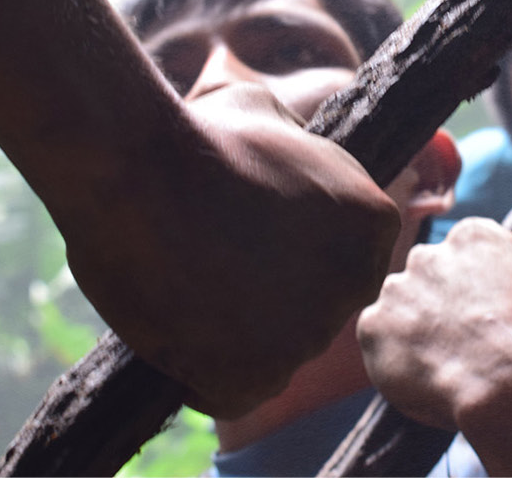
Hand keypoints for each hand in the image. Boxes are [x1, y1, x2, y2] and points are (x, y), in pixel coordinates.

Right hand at [56, 82, 399, 417]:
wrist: (138, 169)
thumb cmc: (199, 136)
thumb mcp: (275, 118)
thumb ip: (303, 150)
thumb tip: (300, 148)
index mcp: (374, 226)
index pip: (343, 267)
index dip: (291, 258)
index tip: (247, 238)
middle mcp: (354, 286)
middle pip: (313, 315)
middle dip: (269, 301)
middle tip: (210, 264)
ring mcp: (307, 338)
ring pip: (275, 356)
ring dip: (234, 339)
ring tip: (184, 288)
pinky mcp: (253, 378)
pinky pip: (233, 393)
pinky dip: (201, 376)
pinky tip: (175, 329)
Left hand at [357, 218, 511, 430]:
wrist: (508, 381)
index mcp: (473, 236)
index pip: (468, 257)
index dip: (481, 291)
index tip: (491, 317)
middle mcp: (427, 252)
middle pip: (431, 278)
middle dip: (443, 305)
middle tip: (465, 342)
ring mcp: (395, 288)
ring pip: (403, 309)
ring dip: (417, 330)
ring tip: (444, 365)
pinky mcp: (372, 326)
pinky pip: (380, 342)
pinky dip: (396, 359)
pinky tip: (424, 377)